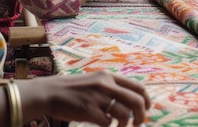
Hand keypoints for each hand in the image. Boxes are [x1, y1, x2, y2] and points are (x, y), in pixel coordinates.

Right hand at [17, 70, 150, 126]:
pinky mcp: (88, 110)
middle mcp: (105, 84)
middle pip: (136, 101)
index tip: (147, 109)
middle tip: (138, 124)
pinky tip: (100, 123)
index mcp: (108, 76)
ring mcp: (97, 97)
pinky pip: (107, 123)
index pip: (137, 87)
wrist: (50, 92)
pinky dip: (107, 126)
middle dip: (141, 116)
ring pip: (124, 114)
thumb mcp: (94, 81)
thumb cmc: (73, 90)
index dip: (146, 100)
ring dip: (124, 125)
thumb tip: (131, 102)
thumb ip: (111, 87)